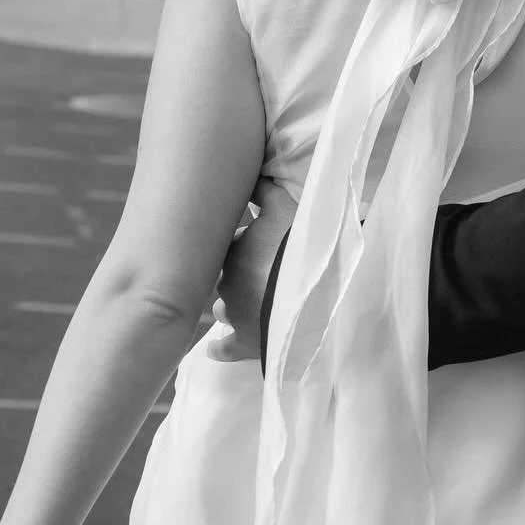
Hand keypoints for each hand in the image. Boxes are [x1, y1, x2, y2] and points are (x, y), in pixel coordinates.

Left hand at [208, 178, 296, 359]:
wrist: (310, 296)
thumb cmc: (299, 248)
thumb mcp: (286, 209)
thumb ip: (266, 192)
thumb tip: (252, 176)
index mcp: (233, 250)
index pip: (229, 244)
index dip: (243, 243)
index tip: (254, 242)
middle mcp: (226, 281)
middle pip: (225, 276)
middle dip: (236, 275)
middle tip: (256, 272)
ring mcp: (234, 314)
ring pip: (222, 309)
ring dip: (229, 306)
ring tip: (243, 306)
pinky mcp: (245, 343)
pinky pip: (224, 348)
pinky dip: (219, 348)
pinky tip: (213, 348)